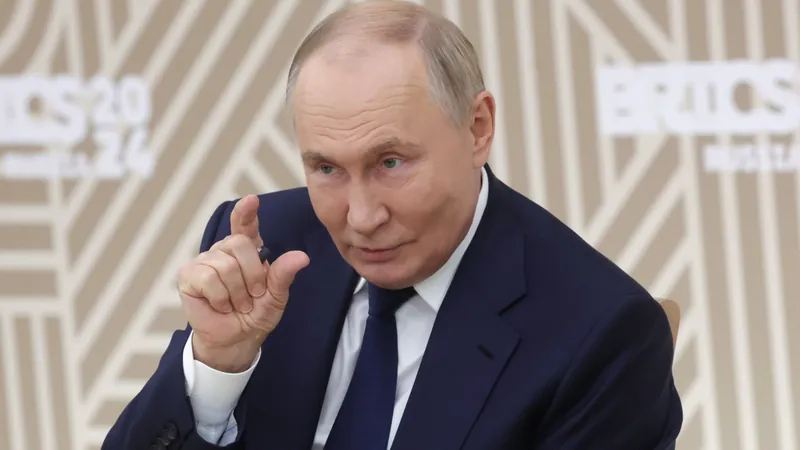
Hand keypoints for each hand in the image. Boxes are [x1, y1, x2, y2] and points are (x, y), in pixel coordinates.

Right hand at [177, 195, 309, 371]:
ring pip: (224, 265)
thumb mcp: (276, 296)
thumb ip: (284, 275)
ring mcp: (204, 261)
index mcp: (247, 251)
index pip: (245, 225)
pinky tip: (221, 306)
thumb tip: (302, 257)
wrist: (236, 340)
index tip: (251, 200)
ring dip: (236, 293)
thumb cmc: (256, 315)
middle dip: (252, 274)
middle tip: (253, 295)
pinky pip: (207, 278)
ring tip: (236, 305)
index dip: (246, 212)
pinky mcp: (188, 276)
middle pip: (238, 243)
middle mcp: (224, 251)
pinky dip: (220, 297)